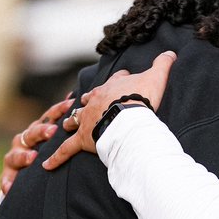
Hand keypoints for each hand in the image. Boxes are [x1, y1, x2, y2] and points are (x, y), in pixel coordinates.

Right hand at [0, 96, 73, 195]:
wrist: (27, 180)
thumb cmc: (46, 156)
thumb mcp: (55, 142)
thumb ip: (65, 128)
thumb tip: (80, 104)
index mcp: (38, 131)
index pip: (48, 117)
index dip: (58, 111)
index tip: (70, 104)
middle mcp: (24, 140)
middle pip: (32, 134)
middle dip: (42, 131)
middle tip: (52, 131)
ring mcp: (15, 156)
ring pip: (16, 155)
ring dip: (23, 156)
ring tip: (32, 158)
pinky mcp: (8, 173)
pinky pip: (6, 178)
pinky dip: (7, 182)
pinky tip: (8, 187)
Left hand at [43, 51, 176, 171]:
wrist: (128, 118)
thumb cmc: (141, 98)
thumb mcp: (156, 77)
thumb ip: (163, 64)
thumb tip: (172, 53)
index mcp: (112, 87)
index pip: (115, 80)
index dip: (119, 80)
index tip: (121, 79)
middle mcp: (96, 100)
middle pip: (89, 99)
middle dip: (87, 101)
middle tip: (85, 104)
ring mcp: (87, 119)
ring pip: (75, 119)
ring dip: (71, 122)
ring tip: (66, 126)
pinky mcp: (82, 139)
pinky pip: (67, 149)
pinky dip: (57, 157)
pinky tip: (47, 165)